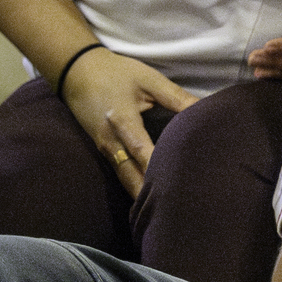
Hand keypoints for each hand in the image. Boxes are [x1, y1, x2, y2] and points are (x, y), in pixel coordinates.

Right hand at [59, 47, 199, 196]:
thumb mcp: (149, 79)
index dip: (158, 167)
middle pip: (130, 175)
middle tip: (175, 207)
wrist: (77, 72)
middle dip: (150, 193)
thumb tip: (204, 109)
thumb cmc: (117, 73)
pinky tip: (150, 196)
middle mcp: (111, 141)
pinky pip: (120, 173)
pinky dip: (134, 185)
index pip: (142, 150)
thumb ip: (176, 97)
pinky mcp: (103, 151)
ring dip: (142, 194)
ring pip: (125, 179)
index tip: (178, 182)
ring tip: (166, 209)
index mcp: (122, 121)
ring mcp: (105, 149)